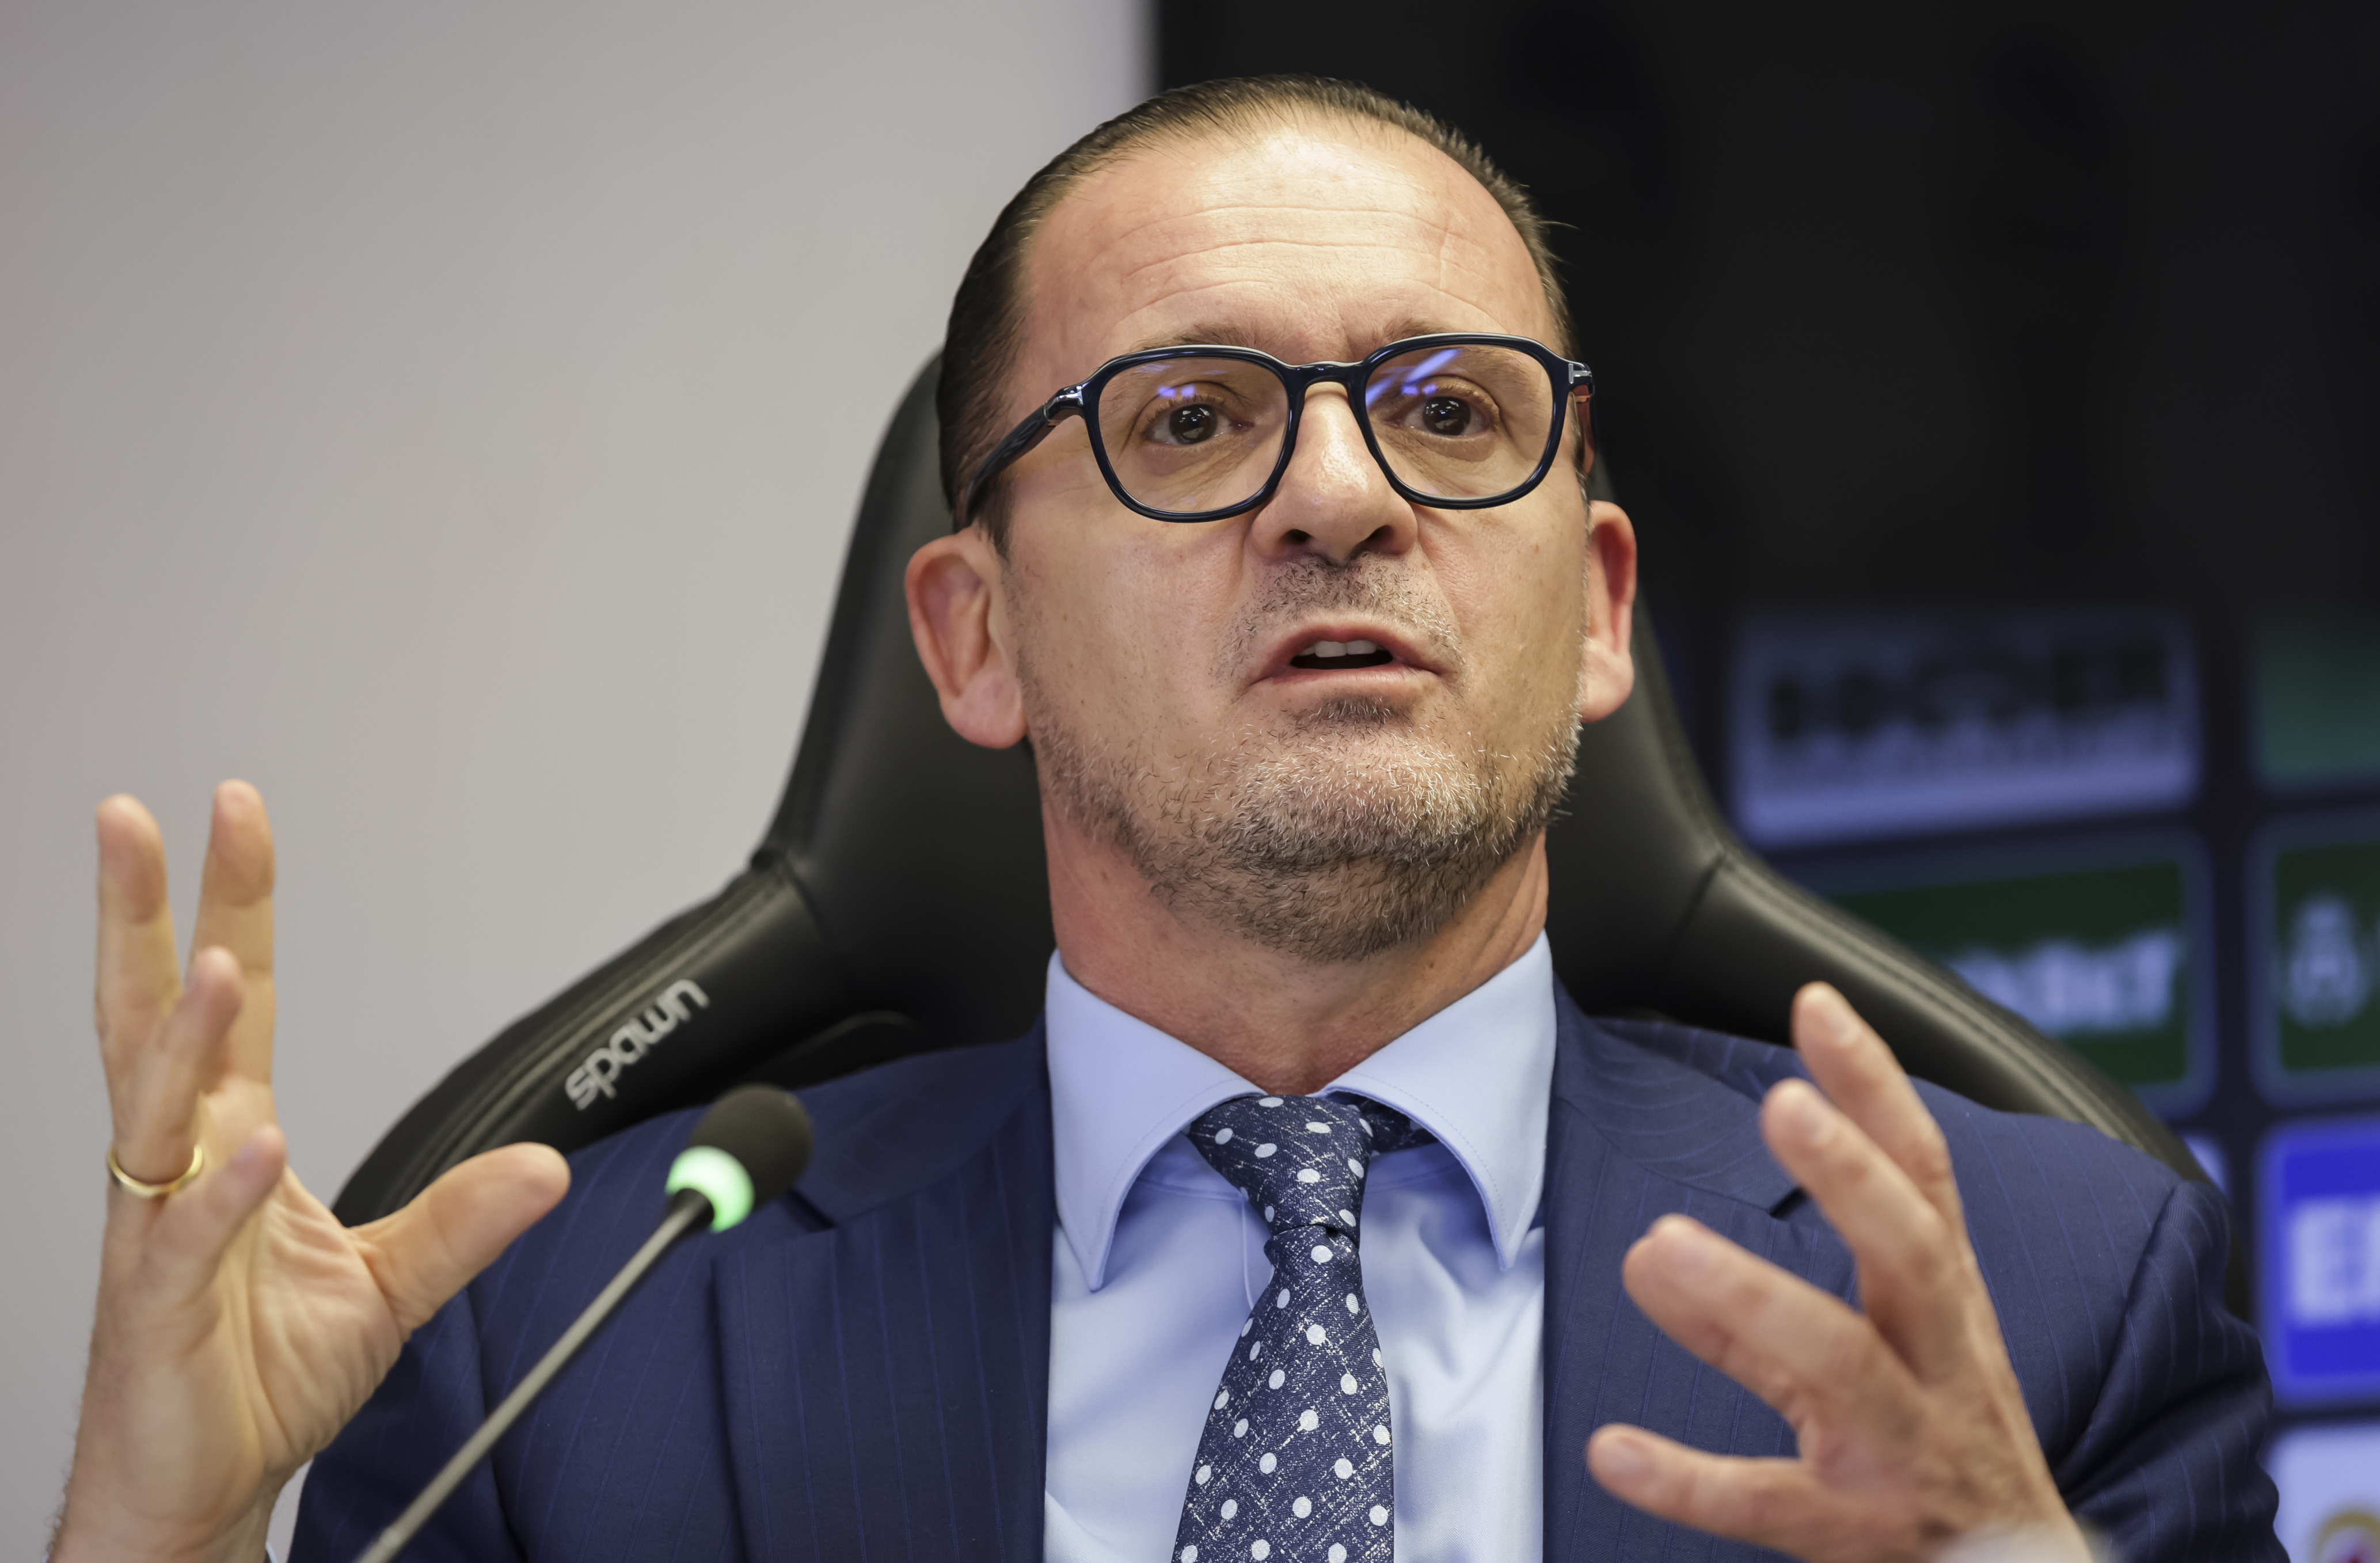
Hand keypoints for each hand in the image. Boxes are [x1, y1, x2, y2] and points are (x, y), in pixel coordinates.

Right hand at [53, 784, 568, 1562]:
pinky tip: (258, 1145)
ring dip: (187, 1035)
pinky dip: (226, 1189)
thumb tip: (548, 1168)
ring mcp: (160, 1231)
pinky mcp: (157, 1305)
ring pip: (158, 1109)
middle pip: (151, 1018)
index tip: (230, 814)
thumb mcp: (392, 1282)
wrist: (199, 1485)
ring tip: (217, 965)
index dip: (231, 904)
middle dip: (141, 915)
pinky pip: (190, 1233)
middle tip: (134, 819)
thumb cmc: (255, 1379)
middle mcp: (184, 1168)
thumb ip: (464, 1218)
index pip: (231, 1002)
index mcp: (230, 1142)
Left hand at [1585, 984, 2088, 1562]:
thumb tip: (1651, 1252)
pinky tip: (1614, 1450)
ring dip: (1752, 1302)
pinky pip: (1770, 1503)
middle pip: (1913, 1256)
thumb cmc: (1936, 1455)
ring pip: (1842, 1368)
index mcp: (1948, 1313)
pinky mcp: (1859, 1532)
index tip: (1817, 1003)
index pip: (1924, 1178)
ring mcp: (1905, 1453)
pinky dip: (1690, 1479)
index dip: (1877, 1089)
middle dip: (1854, 1178)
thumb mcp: (1874, 1365)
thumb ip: (1759, 1311)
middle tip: (1782, 1103)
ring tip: (1655, 1246)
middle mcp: (1940, 1370)